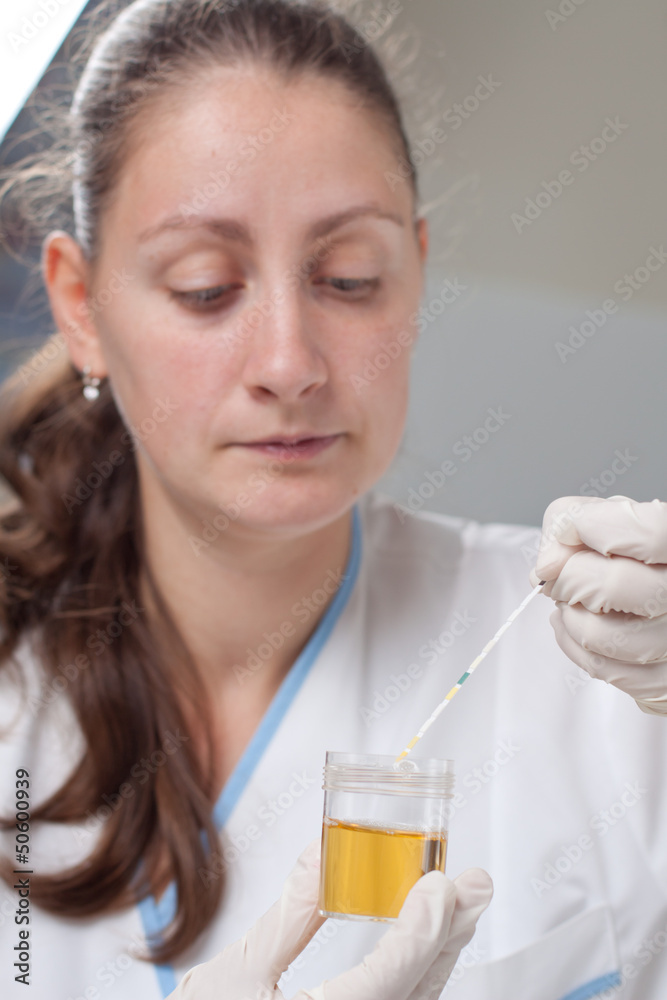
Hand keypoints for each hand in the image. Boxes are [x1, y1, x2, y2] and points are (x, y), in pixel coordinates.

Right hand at [167, 838, 492, 999]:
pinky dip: (417, 977)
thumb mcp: (234, 975)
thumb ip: (288, 915)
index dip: (423, 929)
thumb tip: (322, 852)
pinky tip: (424, 948)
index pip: (390, 979)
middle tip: (474, 886)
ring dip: (439, 954)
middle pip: (417, 993)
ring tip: (455, 906)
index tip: (441, 885)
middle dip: (450, 935)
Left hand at [528, 495, 666, 715]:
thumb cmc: (638, 554)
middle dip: (568, 578)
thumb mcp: (615, 517)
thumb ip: (573, 518)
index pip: (645, 533)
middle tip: (559, 576)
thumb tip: (547, 564)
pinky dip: (571, 642)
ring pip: (600, 634)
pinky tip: (574, 623)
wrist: (663, 601)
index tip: (568, 530)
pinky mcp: (662, 682)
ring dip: (568, 614)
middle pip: (613, 586)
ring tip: (570, 600)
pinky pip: (601, 669)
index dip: (591, 527)